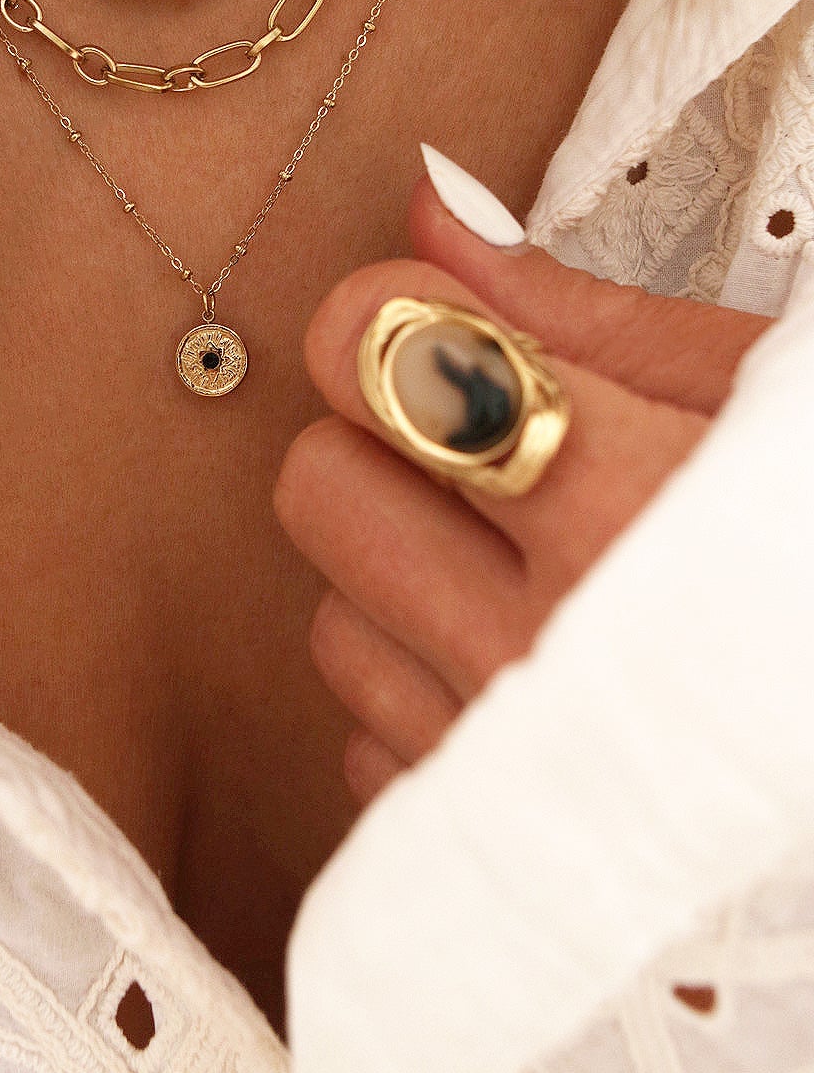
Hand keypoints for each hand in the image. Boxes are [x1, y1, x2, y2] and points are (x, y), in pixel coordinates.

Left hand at [275, 165, 772, 805]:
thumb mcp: (755, 405)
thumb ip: (573, 312)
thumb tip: (430, 212)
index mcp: (631, 503)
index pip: (383, 353)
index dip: (396, 316)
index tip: (440, 328)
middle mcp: (548, 647)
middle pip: (319, 483)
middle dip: (384, 454)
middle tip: (492, 460)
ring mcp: (505, 770)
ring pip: (330, 619)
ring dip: (406, 585)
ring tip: (534, 581)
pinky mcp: (479, 860)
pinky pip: (368, 743)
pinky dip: (429, 701)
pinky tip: (532, 683)